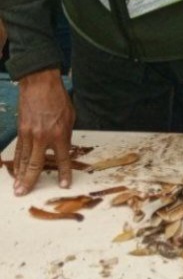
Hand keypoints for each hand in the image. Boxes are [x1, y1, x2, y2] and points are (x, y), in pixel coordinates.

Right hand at [13, 68, 75, 195]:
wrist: (40, 85)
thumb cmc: (58, 99)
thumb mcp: (70, 117)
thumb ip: (66, 134)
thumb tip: (63, 147)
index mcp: (60, 134)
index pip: (62, 159)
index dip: (63, 173)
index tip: (63, 185)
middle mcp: (43, 137)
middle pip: (37, 164)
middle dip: (31, 180)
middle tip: (25, 193)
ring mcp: (29, 135)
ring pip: (24, 160)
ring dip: (21, 176)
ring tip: (18, 189)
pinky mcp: (21, 131)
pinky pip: (19, 151)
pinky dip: (17, 163)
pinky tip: (16, 172)